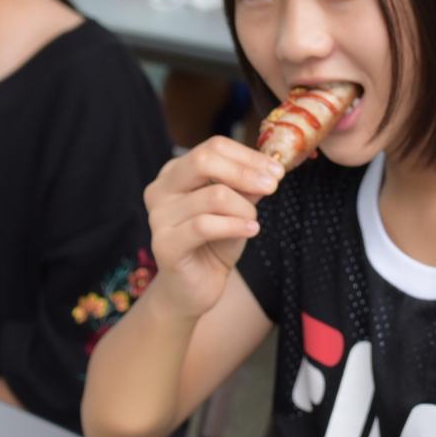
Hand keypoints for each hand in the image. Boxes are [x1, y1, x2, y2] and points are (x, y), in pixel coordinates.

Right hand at [142, 135, 280, 319]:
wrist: (192, 289)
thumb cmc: (214, 245)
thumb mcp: (236, 210)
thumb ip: (247, 188)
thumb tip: (269, 169)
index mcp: (175, 173)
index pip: (213, 147)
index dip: (248, 156)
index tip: (277, 171)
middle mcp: (161, 189)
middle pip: (204, 160)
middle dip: (246, 172)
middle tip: (272, 186)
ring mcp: (158, 216)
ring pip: (214, 196)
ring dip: (245, 209)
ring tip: (252, 221)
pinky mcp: (164, 243)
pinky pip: (206, 225)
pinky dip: (235, 226)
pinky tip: (251, 230)